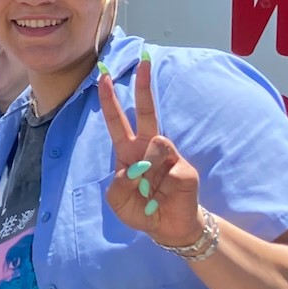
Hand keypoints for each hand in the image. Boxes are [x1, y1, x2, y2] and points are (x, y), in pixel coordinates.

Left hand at [98, 52, 203, 245]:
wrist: (168, 227)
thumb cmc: (141, 211)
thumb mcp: (118, 202)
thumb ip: (119, 184)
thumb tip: (137, 166)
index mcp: (129, 152)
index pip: (118, 122)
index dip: (110, 100)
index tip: (103, 77)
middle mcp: (148, 148)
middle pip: (147, 111)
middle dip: (144, 86)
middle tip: (144, 61)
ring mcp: (168, 156)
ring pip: (156, 143)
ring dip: (148, 167)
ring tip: (149, 190)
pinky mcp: (184, 168)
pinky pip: (169, 167)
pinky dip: (162, 183)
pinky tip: (164, 193)